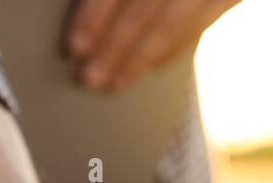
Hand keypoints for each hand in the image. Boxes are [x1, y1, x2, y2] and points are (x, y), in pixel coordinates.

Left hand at [66, 0, 239, 89]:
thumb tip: (86, 9)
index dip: (94, 16)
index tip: (75, 46)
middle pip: (144, 9)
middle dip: (115, 48)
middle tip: (89, 79)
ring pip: (172, 26)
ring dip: (141, 60)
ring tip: (115, 84)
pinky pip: (197, 28)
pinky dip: (170, 50)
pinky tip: (149, 67)